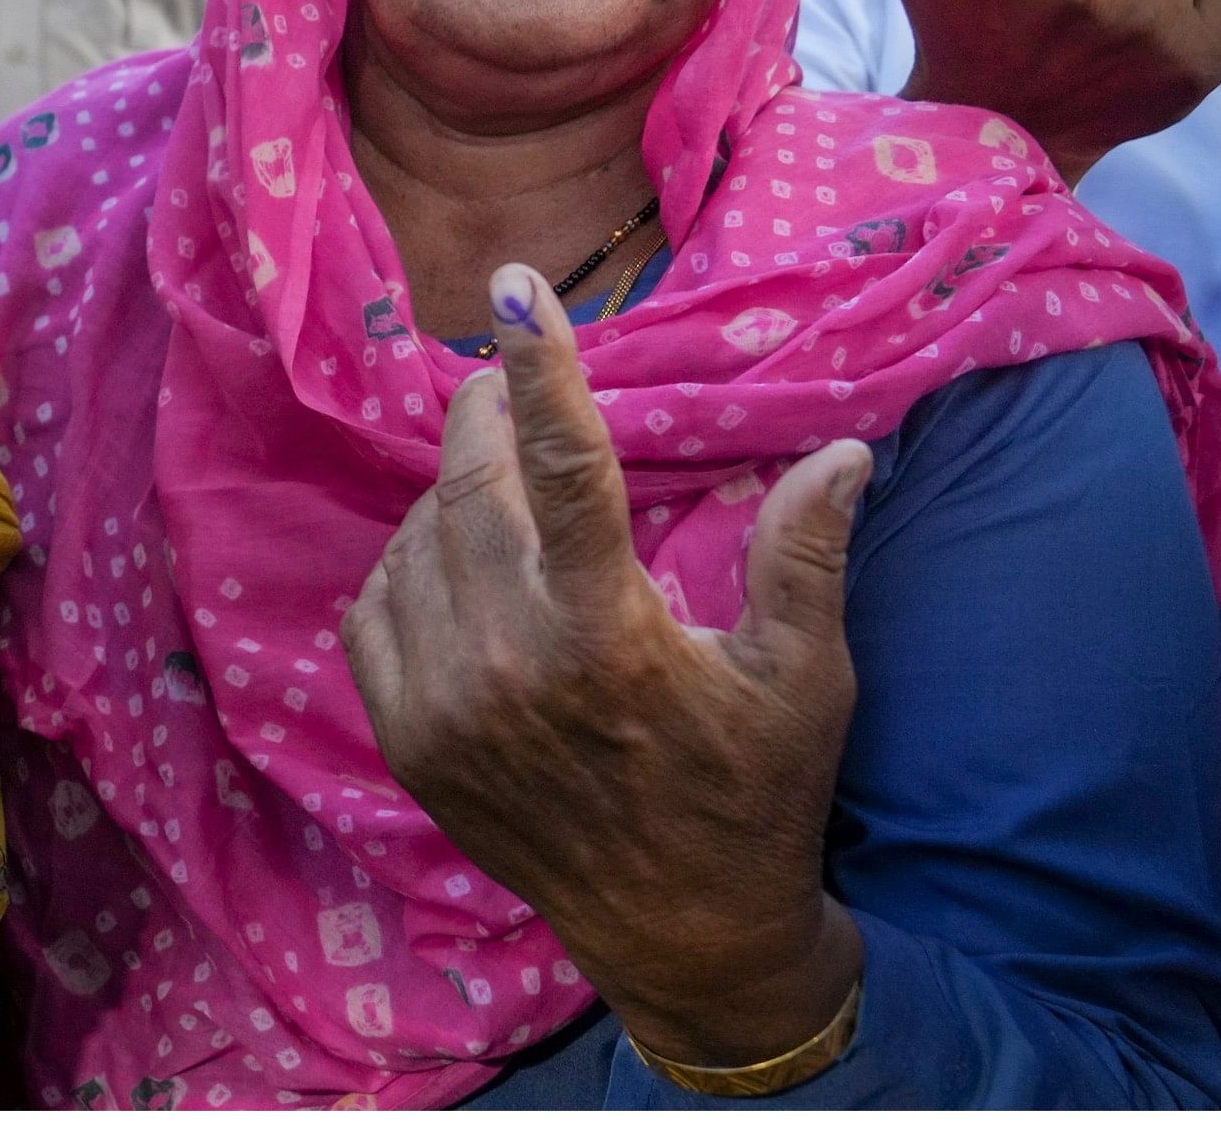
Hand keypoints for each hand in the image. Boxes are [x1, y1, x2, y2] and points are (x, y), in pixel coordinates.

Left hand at [341, 263, 875, 1067]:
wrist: (681, 934)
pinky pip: (374, 610)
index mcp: (607, 635)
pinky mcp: (408, 741)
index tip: (518, 285)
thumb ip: (805, 557)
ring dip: (452, 496)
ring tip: (502, 491)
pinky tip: (454, 565)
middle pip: (470, 486)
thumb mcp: (803, 680)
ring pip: (418, 543)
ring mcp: (445, 706)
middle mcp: (510, 664)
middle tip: (502, 383)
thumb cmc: (755, 797)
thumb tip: (846, 450)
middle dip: (483, 415)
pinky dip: (406, 567)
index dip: (541, 365)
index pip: (567, 466)